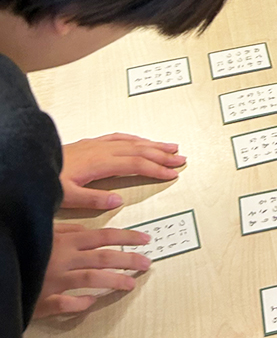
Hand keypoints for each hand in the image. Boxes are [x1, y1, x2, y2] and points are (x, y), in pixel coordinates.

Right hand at [33, 223, 150, 316]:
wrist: (6, 265)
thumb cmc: (26, 245)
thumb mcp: (46, 231)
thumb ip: (66, 229)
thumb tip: (88, 229)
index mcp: (67, 240)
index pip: (104, 236)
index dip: (127, 238)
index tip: (145, 239)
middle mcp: (65, 258)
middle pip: (104, 257)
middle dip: (128, 259)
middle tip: (147, 262)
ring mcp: (55, 280)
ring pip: (92, 279)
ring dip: (114, 281)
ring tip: (131, 283)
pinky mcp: (44, 300)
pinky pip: (67, 304)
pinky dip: (81, 304)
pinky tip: (92, 303)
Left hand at [61, 134, 185, 210]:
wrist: (33, 164)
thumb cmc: (49, 180)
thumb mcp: (67, 196)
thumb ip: (93, 200)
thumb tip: (119, 201)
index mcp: (99, 163)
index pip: (135, 164)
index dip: (155, 168)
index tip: (172, 173)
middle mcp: (102, 149)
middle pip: (139, 150)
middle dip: (162, 154)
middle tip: (181, 159)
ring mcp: (98, 144)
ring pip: (132, 141)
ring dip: (153, 144)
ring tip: (171, 147)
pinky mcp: (92, 143)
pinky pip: (120, 137)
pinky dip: (136, 138)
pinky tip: (142, 141)